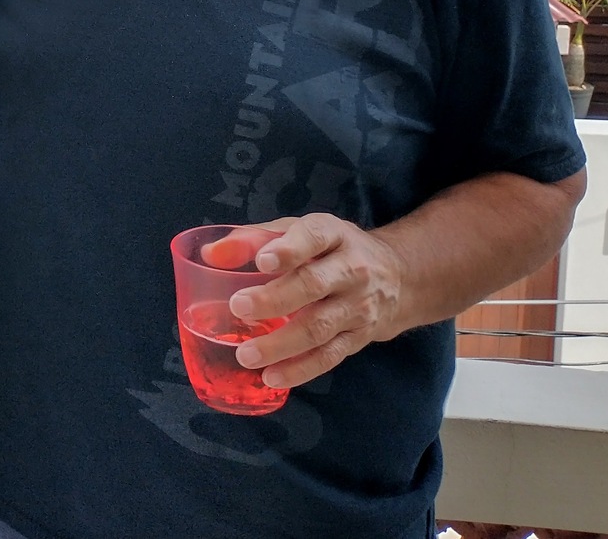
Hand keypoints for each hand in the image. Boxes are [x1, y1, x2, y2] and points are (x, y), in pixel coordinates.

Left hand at [227, 213, 406, 389]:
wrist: (398, 277)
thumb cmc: (329, 250)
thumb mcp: (299, 231)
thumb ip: (253, 238)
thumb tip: (210, 254)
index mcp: (332, 234)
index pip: (313, 237)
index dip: (290, 249)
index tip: (263, 261)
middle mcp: (351, 270)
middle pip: (313, 285)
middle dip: (274, 299)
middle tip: (238, 307)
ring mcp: (358, 307)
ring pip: (320, 327)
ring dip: (281, 344)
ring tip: (246, 354)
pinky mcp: (359, 337)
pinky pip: (329, 356)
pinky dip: (300, 369)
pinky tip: (272, 376)